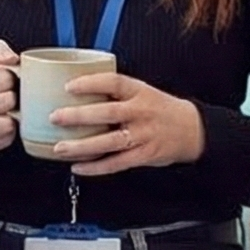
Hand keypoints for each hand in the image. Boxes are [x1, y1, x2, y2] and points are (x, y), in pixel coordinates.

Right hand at [0, 39, 20, 155]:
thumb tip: (12, 59)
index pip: (4, 79)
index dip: (10, 78)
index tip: (4, 80)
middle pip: (7, 101)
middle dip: (12, 97)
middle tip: (6, 96)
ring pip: (7, 124)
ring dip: (11, 117)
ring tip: (4, 110)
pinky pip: (4, 140)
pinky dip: (7, 133)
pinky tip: (0, 124)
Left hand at [47, 71, 203, 173]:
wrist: (192, 130)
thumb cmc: (160, 109)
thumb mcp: (142, 92)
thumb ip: (115, 92)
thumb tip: (76, 90)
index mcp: (139, 91)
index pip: (114, 83)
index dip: (91, 83)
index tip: (69, 86)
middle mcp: (141, 112)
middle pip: (108, 113)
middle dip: (80, 116)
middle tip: (56, 117)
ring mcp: (143, 135)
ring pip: (110, 142)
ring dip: (82, 146)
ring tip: (60, 148)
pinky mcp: (145, 155)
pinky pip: (117, 163)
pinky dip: (96, 167)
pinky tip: (78, 167)